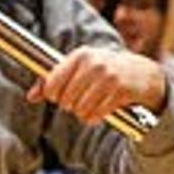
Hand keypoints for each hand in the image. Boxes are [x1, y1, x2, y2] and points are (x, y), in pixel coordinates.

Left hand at [30, 45, 165, 123]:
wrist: (142, 73)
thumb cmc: (105, 70)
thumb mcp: (80, 68)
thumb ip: (53, 80)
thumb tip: (30, 97)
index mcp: (81, 55)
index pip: (52, 85)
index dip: (53, 95)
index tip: (62, 94)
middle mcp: (94, 64)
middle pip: (65, 101)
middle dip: (71, 105)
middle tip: (81, 99)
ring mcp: (109, 78)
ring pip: (79, 110)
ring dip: (83, 113)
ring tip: (92, 104)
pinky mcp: (120, 92)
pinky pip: (95, 115)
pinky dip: (95, 117)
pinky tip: (102, 109)